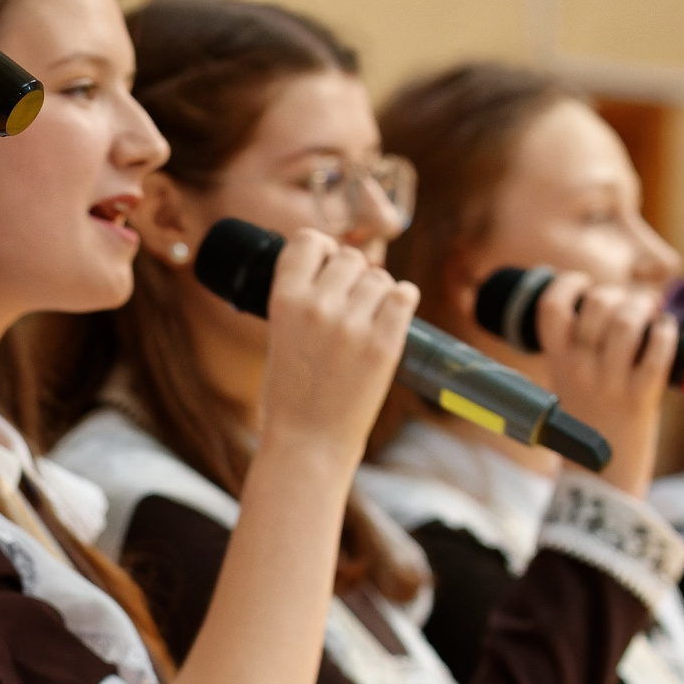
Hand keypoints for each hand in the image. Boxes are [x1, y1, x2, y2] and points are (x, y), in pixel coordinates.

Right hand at [257, 233, 419, 471]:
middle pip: (351, 258)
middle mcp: (318, 306)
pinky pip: (404, 295)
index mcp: (284, 300)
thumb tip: (336, 262)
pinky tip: (391, 317)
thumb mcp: (279, 335)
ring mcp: (353, 325)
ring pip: (380, 277)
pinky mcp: (384, 344)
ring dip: (379, 293)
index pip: (308, 241)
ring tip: (368, 321)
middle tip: (351, 305)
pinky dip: (402, 302)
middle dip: (354, 276)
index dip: (322, 251)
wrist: (309, 442)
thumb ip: (302, 297)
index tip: (327, 269)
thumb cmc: (291, 393)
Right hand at [529, 271, 674, 499]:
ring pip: (626, 321)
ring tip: (650, 316)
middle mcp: (579, 370)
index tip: (583, 285)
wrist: (601, 481)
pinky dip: (666, 333)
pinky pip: (657, 351)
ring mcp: (609, 384)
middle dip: (618, 293)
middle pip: (596, 303)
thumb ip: (576, 350)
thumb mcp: (568, 385)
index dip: (567, 284)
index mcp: (557, 363)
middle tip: (630, 306)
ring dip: (643, 308)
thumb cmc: (589, 425)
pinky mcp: (641, 399)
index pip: (550, 307)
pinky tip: (665, 332)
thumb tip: (606, 305)